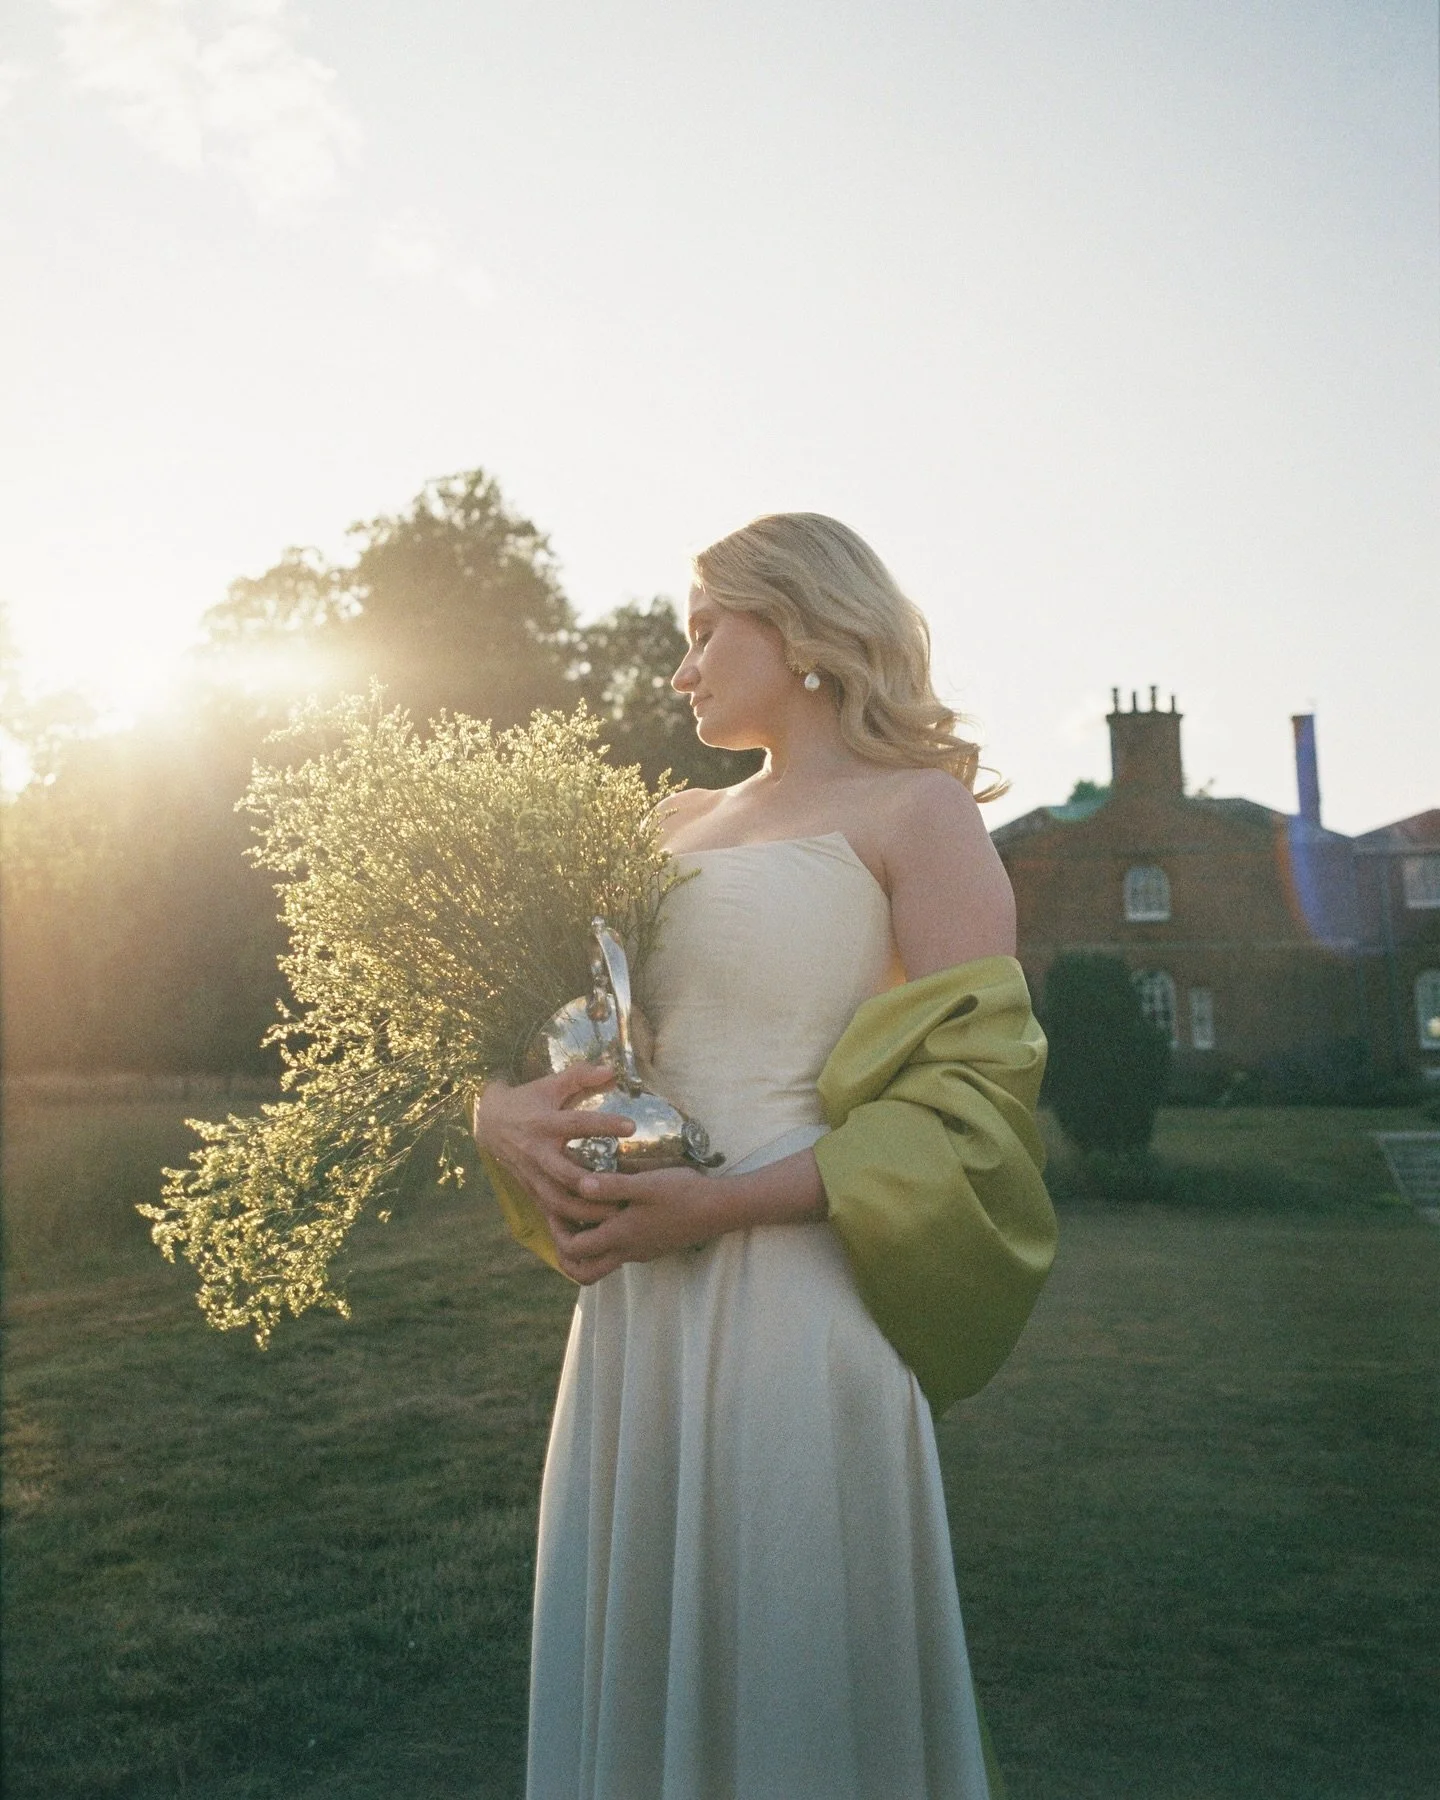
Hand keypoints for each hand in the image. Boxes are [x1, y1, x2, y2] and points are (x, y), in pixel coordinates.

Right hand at [471, 1064, 635, 1240]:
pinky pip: (549, 1211)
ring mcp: (531, 1174)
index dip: (603, 1125)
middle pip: (565, 1174)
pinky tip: (592, 1227)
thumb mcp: (549, 1084)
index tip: (632, 1127)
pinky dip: (570, 1221)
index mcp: (544, 1123)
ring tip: (614, 1213)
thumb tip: (611, 1070)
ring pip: (557, 1200)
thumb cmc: (527, 1101)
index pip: (576, 1124)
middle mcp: (536, 1152)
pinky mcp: (529, 1189)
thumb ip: (579, 1076)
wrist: (488, 1122)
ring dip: (585, 1210)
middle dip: (593, 1185)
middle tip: (623, 1188)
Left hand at [548, 1165, 723, 1283]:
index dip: (557, 1232)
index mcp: (621, 1237)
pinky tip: (610, 1212)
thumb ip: (612, 1186)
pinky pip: (618, 1252)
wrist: (720, 1209)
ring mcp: (640, 1252)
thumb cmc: (683, 1193)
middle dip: (565, 1252)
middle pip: (583, 1272)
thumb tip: (579, 1185)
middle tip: (562, 1222)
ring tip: (582, 1218)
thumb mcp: (646, 1184)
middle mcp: (627, 1251)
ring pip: (601, 1264)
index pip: (574, 1250)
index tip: (554, 1206)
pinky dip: (604, 1239)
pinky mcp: (651, 1247)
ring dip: (585, 1248)